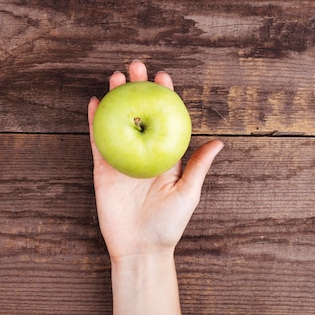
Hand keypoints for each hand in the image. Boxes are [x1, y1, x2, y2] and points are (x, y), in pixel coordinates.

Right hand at [88, 60, 222, 261]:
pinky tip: (95, 103)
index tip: (162, 78)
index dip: (163, 98)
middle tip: (135, 67)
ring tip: (115, 77)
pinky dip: (95, 122)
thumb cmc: (168, 224)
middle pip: (138, 113)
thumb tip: (219, 142)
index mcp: (164, 156)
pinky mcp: (103, 169)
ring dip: (115, 99)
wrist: (140, 247)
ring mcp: (121, 159)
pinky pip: (98, 141)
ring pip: (117, 121)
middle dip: (136, 89)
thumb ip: (198, 167)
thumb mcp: (188, 193)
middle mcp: (142, 153)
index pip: (163, 120)